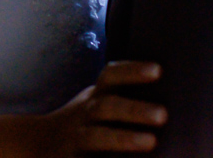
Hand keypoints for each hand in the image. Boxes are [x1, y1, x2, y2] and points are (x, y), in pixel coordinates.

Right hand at [41, 61, 165, 156]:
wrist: (39, 143)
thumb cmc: (84, 123)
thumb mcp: (97, 103)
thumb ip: (122, 98)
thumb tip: (173, 94)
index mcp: (96, 97)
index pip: (111, 77)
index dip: (132, 71)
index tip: (157, 70)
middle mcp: (86, 115)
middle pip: (107, 107)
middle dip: (133, 109)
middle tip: (163, 114)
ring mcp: (78, 139)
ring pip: (97, 137)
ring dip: (124, 139)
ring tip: (151, 142)